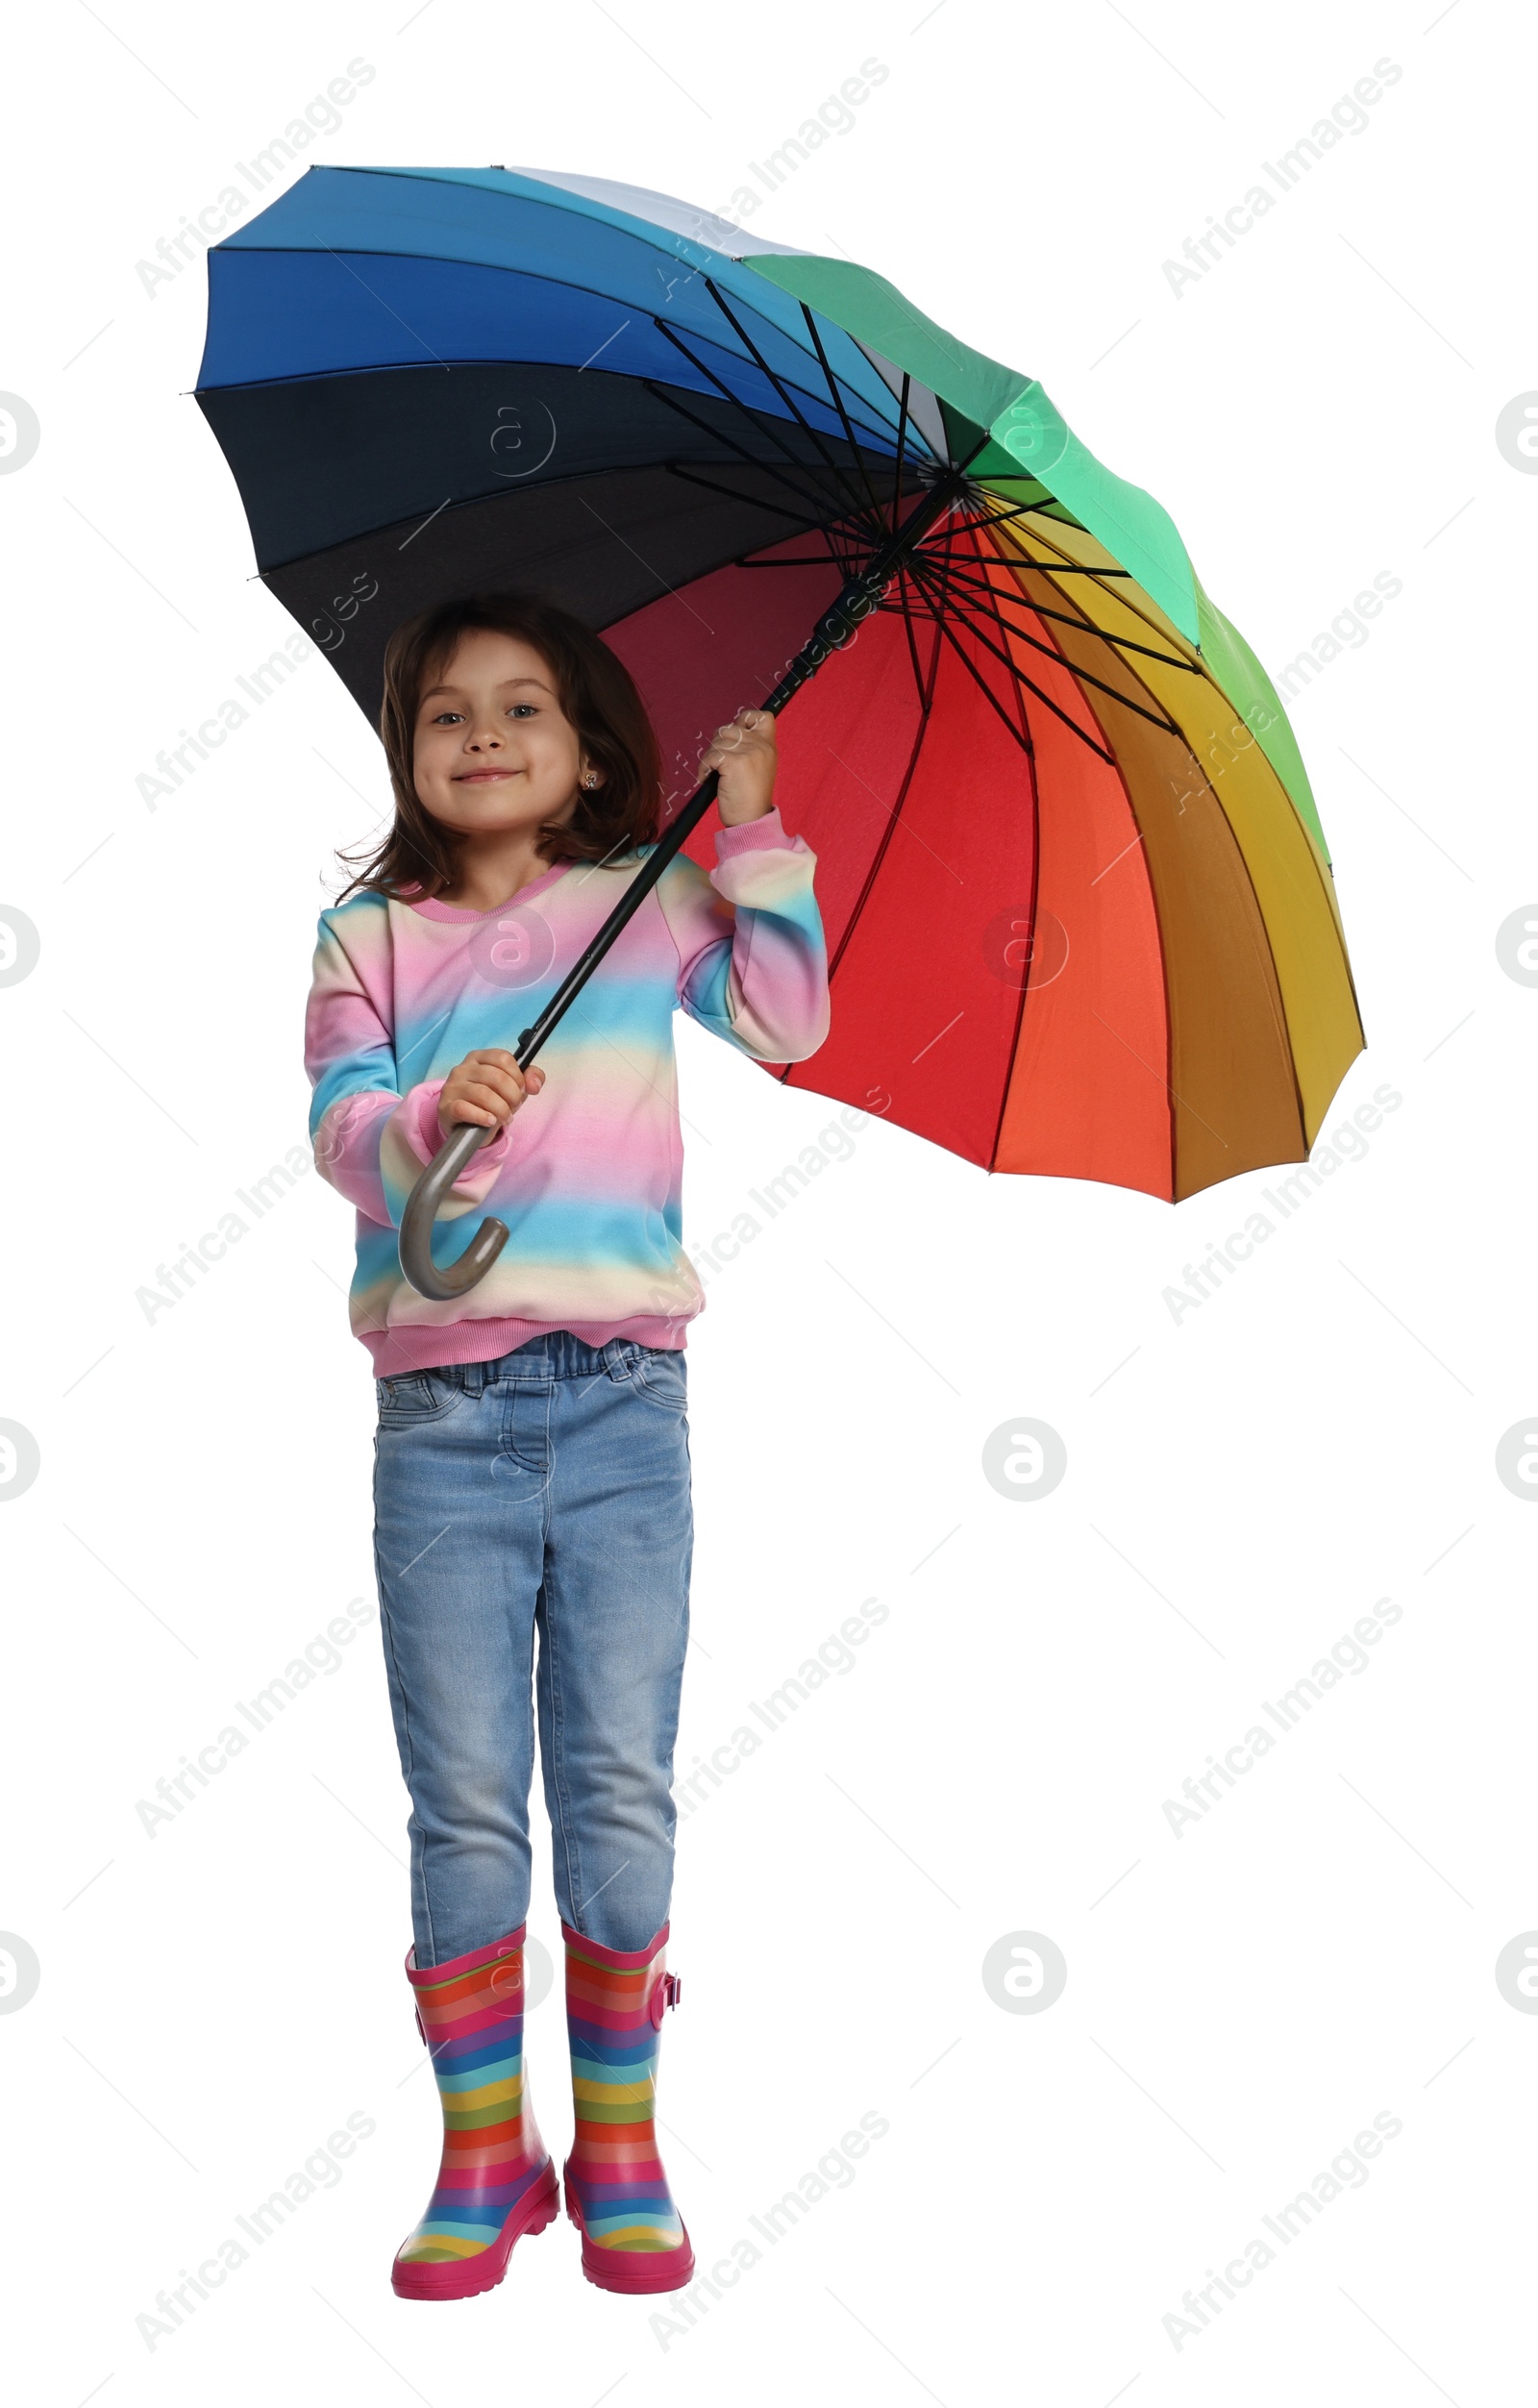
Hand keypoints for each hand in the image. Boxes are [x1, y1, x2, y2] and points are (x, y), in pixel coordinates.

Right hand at [437, 1049, 544, 1139]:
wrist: (465, 1124)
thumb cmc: (490, 1101)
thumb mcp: (512, 1087)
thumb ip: (529, 1079)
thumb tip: (534, 1084)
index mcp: (479, 1058)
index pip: (503, 1058)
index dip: (518, 1076)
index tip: (521, 1090)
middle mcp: (463, 1068)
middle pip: (496, 1077)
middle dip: (512, 1096)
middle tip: (514, 1107)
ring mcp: (452, 1086)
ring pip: (483, 1094)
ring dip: (501, 1110)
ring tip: (505, 1118)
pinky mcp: (446, 1106)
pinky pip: (465, 1109)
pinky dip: (482, 1117)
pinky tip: (490, 1121)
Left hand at [700, 706, 776, 824]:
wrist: (752, 821)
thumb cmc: (750, 799)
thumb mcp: (758, 768)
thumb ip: (749, 749)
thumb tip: (725, 735)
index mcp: (769, 746)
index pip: (761, 716)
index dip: (744, 720)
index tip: (735, 738)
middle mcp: (761, 746)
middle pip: (729, 729)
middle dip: (717, 744)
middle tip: (718, 764)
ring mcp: (749, 753)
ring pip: (717, 742)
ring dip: (709, 758)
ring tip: (714, 773)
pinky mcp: (735, 762)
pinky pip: (710, 756)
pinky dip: (704, 768)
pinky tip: (707, 778)